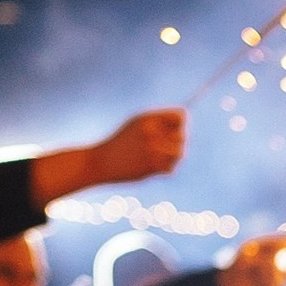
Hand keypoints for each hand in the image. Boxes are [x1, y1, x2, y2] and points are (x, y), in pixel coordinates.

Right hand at [28, 109, 186, 206]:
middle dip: (176, 143)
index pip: (180, 115)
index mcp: (147, 118)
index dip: (179, 124)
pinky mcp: (151, 165)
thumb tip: (185, 117)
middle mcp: (151, 131)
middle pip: (182, 135)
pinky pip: (170, 168)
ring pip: (179, 153)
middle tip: (161, 149)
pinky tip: (150, 167)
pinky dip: (163, 169)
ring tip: (157, 158)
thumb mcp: (136, 124)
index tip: (172, 131)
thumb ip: (158, 121)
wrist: (100, 162)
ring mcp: (152, 148)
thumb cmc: (120, 143)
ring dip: (172, 158)